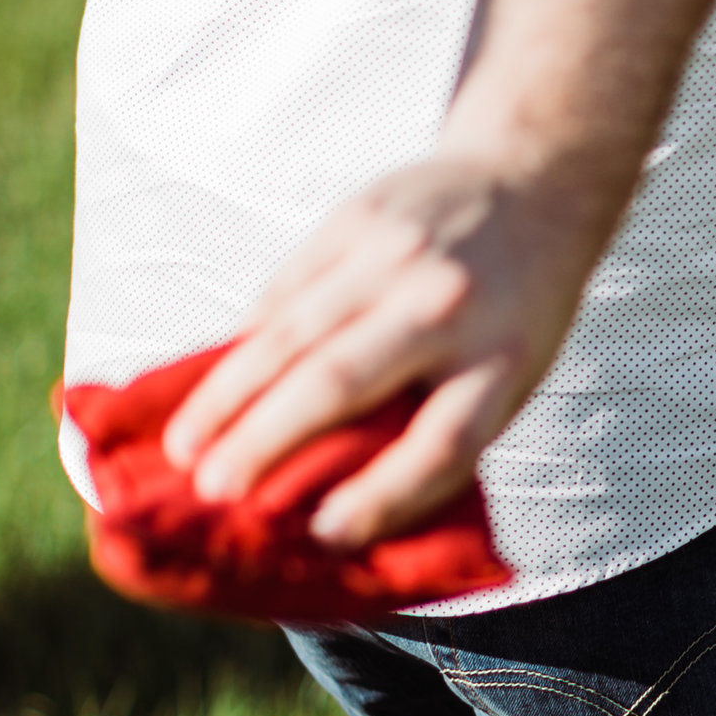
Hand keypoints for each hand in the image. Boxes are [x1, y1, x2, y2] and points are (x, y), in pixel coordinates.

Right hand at [159, 154, 607, 547]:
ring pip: (292, 333)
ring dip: (228, 396)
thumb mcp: (510, 373)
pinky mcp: (357, 218)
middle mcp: (448, 305)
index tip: (326, 533)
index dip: (384, 494)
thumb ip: (440, 424)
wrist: (532, 183)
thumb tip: (338, 504)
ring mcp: (397, 256)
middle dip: (266, 443)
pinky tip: (216, 382)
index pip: (442, 441)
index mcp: (504, 359)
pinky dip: (247, 340)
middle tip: (211, 494)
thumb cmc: (515, 310)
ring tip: (184, 446)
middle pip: (342, 383)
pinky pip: (286, 288)